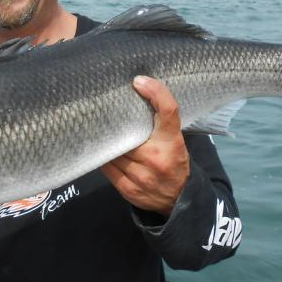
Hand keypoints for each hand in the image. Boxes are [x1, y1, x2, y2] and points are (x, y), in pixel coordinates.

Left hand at [101, 76, 189, 215]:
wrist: (178, 199)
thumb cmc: (174, 162)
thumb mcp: (175, 140)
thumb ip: (160, 124)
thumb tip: (136, 94)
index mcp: (172, 142)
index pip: (168, 111)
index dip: (155, 92)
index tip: (139, 81)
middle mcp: (157, 158)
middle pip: (127, 132)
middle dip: (117, 122)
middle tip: (106, 110)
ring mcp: (141, 175)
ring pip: (114, 150)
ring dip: (108, 141)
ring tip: (103, 131)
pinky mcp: (128, 188)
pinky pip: (108, 167)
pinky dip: (105, 157)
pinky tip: (104, 151)